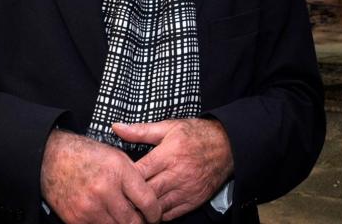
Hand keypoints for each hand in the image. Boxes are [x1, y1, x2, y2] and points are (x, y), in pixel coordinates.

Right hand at [41, 130, 161, 223]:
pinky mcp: (76, 219)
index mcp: (118, 170)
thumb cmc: (85, 155)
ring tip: (126, 219)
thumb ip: (133, 177)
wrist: (51, 158)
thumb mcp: (115, 156)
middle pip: (133, 220)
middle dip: (141, 223)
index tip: (156, 215)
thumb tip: (149, 199)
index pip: (147, 200)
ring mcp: (89, 207)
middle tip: (143, 220)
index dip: (155, 213)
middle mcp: (104, 190)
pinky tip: (108, 218)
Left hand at [113, 119, 233, 220]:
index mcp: (168, 155)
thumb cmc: (196, 135)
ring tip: (132, 206)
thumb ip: (141, 130)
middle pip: (146, 193)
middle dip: (131, 197)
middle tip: (118, 197)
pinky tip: (150, 210)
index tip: (114, 179)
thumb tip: (116, 127)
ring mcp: (186, 190)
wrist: (227, 146)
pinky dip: (158, 214)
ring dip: (143, 208)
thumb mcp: (168, 127)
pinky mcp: (193, 200)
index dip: (124, 178)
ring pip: (157, 207)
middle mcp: (177, 174)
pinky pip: (171, 215)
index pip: (139, 172)